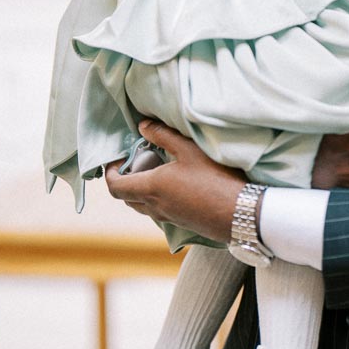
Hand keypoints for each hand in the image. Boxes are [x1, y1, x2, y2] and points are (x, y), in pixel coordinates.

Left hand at [105, 120, 244, 242]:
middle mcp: (155, 206)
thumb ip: (163, 136)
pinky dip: (156, 197)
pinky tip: (176, 183)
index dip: (109, 173)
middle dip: (125, 179)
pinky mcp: (181, 222)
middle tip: (138, 159)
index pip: (115, 186)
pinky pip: (158, 211)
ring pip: (142, 206)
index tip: (116, 158)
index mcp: (151, 188)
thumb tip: (142, 126)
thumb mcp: (189, 149)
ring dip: (141, 189)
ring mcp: (168, 217)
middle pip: (126, 197)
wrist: (239, 213)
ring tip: (157, 169)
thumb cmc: (215, 178)